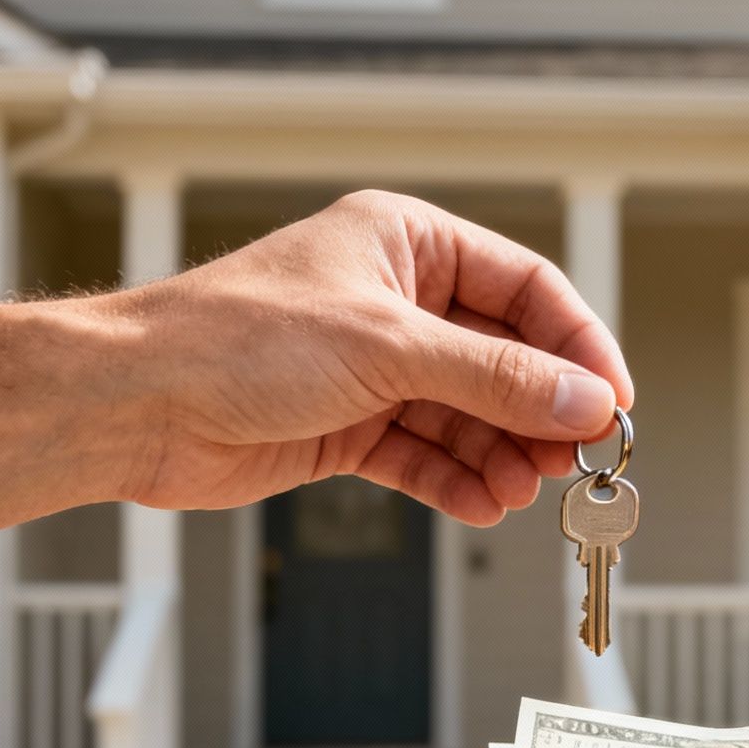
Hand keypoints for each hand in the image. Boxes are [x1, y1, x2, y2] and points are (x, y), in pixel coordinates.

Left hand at [90, 189, 631, 524]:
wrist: (137, 404)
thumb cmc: (235, 338)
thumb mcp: (389, 348)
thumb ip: (495, 379)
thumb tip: (582, 401)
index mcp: (408, 244)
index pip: (526, 289)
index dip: (576, 346)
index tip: (611, 401)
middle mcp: (396, 302)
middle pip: (504, 359)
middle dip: (540, 413)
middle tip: (574, 460)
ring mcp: (373, 369)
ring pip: (468, 416)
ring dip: (502, 456)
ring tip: (525, 491)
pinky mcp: (348, 427)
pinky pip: (425, 457)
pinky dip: (456, 482)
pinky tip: (482, 503)